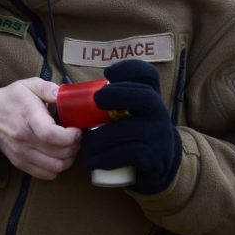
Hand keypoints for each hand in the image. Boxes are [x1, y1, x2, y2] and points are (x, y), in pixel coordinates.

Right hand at [0, 77, 80, 179]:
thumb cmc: (11, 99)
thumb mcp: (28, 85)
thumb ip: (48, 88)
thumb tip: (65, 94)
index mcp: (27, 116)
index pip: (51, 135)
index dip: (70, 136)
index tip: (77, 130)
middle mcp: (23, 138)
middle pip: (58, 153)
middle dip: (75, 146)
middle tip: (76, 137)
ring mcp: (20, 153)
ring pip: (55, 167)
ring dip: (68, 159)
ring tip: (68, 147)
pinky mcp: (19, 163)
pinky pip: (46, 174)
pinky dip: (57, 168)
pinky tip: (57, 155)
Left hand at [81, 59, 181, 193]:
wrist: (159, 166)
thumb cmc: (135, 134)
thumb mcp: (132, 113)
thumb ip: (115, 102)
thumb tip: (75, 96)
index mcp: (150, 97)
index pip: (147, 75)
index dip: (128, 69)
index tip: (107, 73)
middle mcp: (158, 112)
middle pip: (144, 96)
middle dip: (116, 94)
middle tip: (96, 99)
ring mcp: (158, 135)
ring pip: (129, 129)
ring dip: (101, 136)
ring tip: (86, 143)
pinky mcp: (154, 156)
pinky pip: (129, 153)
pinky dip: (107, 157)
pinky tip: (95, 161)